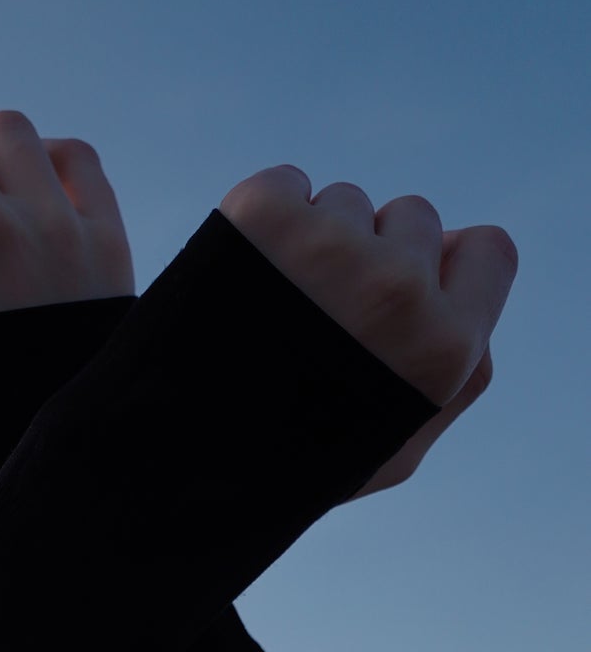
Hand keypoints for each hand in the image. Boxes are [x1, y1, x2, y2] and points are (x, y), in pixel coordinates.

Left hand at [218, 165, 517, 501]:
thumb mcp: (391, 447)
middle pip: (414, 219)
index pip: (488, 251)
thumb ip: (459, 371)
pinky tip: (232, 283)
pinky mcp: (261, 215)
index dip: (444, 270)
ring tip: (263, 314)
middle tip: (313, 322)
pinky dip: (262, 221)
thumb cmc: (285, 466)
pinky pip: (286, 186)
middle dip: (373, 254)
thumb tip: (467, 259)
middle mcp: (397, 289)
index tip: (397, 299)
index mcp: (443, 348)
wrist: (163, 464)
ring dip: (312, 241)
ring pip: (346, 202)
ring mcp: (329, 246)